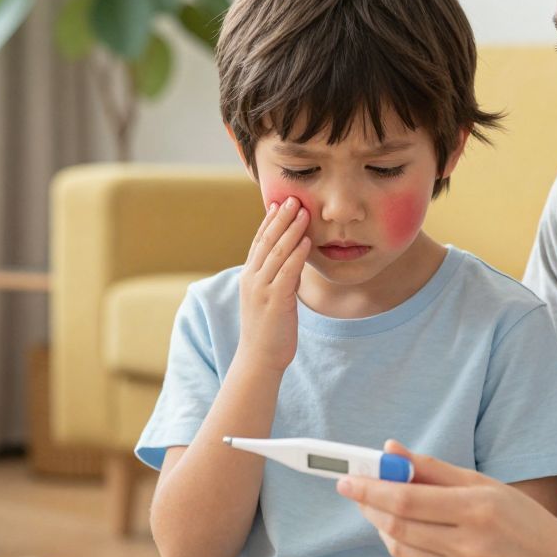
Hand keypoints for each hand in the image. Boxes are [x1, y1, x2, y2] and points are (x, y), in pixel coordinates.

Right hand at [236, 197, 310, 373]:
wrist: (259, 358)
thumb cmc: (268, 330)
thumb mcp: (271, 298)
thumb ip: (280, 278)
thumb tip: (294, 261)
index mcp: (250, 276)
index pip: (259, 242)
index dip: (270, 221)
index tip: (281, 203)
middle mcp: (252, 279)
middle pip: (267, 241)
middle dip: (281, 218)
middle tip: (294, 198)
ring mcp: (261, 289)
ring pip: (277, 253)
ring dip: (291, 231)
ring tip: (303, 212)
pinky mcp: (274, 301)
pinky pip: (287, 273)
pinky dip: (297, 255)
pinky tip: (307, 242)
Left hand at [338, 441, 556, 556]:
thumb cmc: (516, 516)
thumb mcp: (481, 483)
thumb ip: (432, 467)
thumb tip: (388, 450)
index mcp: (475, 509)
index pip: (407, 500)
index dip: (371, 489)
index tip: (346, 480)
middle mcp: (468, 546)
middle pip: (397, 527)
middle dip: (370, 506)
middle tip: (356, 491)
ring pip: (401, 550)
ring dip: (382, 527)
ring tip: (382, 509)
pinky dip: (403, 549)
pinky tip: (408, 534)